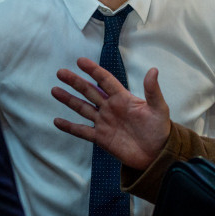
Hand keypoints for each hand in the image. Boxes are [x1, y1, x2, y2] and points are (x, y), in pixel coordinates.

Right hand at [51, 57, 171, 170]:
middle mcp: (110, 108)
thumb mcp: (159, 109)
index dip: (93, 70)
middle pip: (89, 91)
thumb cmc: (160, 130)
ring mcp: (104, 122)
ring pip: (82, 108)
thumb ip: (153, 90)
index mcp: (123, 98)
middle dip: (75, 82)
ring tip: (55, 90)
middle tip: (60, 72)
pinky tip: (57, 121)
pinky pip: (82, 131)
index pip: (105, 80)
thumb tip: (153, 70)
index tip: (80, 61)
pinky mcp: (101, 138)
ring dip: (69, 100)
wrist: (157, 155)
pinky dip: (70, 127)